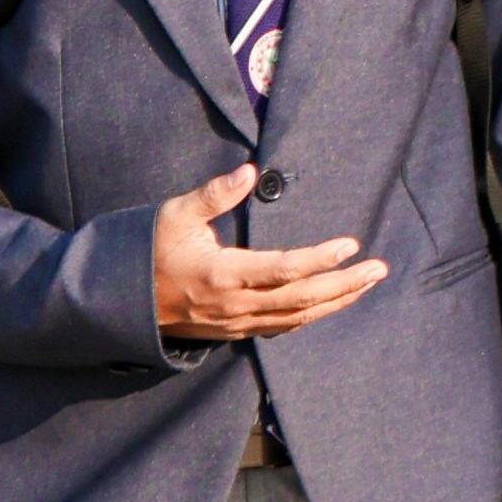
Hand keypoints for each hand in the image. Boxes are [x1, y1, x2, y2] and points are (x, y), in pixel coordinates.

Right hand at [152, 164, 386, 339]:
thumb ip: (213, 194)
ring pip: (297, 317)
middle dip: (345, 284)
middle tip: (380, 269)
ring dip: (336, 302)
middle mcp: (234, 305)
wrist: (121, 301)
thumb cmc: (148, 251)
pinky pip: (282, 327)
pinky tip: (333, 302)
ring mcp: (236, 322)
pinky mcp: (235, 330)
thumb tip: (249, 171)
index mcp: (222, 275)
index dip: (320, 259)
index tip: (351, 245)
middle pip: (302, 299)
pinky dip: (312, 315)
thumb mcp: (174, 215)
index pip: (284, 270)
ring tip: (367, 284)